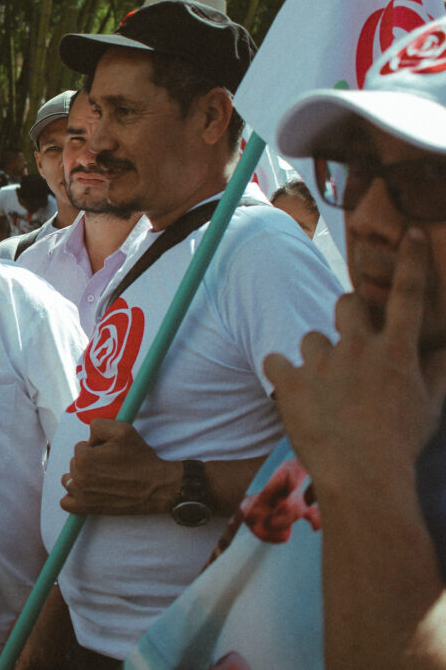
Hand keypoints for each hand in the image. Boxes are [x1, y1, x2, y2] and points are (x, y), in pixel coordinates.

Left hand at [60, 419, 181, 514]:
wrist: (156, 487)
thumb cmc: (140, 458)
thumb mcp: (122, 429)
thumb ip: (98, 425)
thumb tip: (89, 439)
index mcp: (84, 458)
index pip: (80, 447)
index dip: (95, 447)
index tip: (110, 453)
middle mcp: (79, 477)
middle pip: (74, 463)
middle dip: (88, 461)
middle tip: (109, 465)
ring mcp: (81, 495)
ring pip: (69, 480)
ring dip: (80, 477)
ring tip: (99, 478)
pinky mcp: (86, 509)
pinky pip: (66, 503)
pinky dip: (73, 497)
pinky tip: (86, 492)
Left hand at [263, 227, 445, 491]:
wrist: (362, 475)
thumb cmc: (401, 443)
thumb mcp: (431, 405)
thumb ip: (440, 369)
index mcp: (397, 351)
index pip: (408, 295)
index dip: (412, 261)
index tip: (413, 233)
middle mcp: (359, 348)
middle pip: (346, 304)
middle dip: (347, 316)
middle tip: (350, 345)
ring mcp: (322, 362)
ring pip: (311, 337)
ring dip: (317, 356)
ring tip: (326, 389)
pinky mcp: (291, 381)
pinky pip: (278, 362)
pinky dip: (283, 375)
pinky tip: (293, 394)